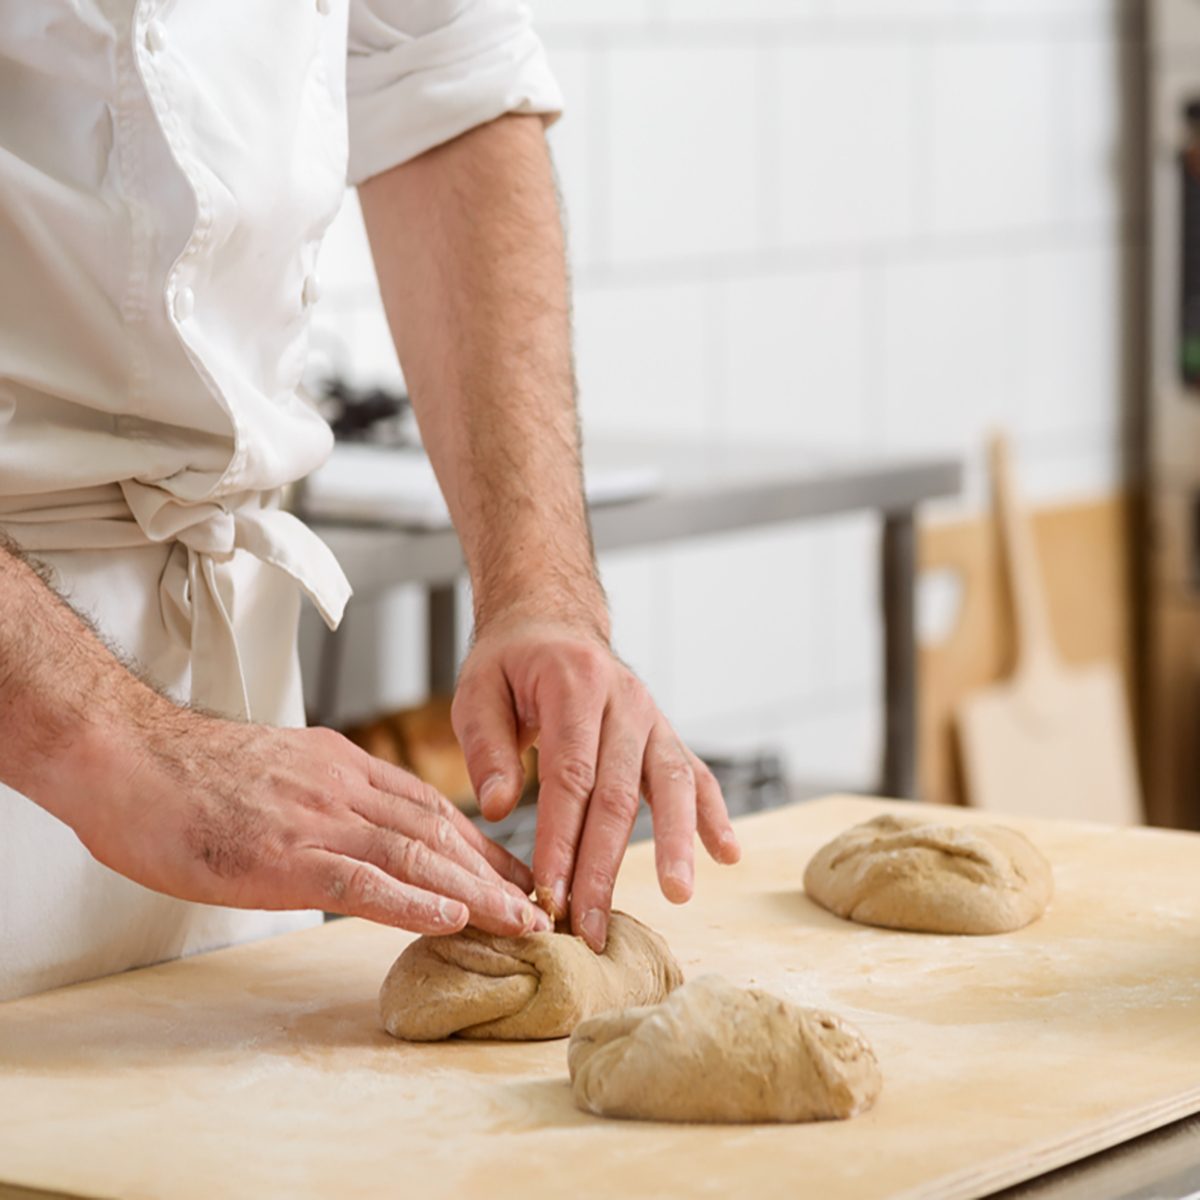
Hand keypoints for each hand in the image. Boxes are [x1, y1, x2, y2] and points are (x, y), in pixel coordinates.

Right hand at [47, 701, 548, 937]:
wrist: (128, 756)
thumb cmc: (189, 772)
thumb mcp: (279, 767)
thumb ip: (324, 792)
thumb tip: (353, 827)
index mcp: (341, 766)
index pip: (429, 805)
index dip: (478, 842)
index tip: (512, 871)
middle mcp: (342, 788)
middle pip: (438, 830)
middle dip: (495, 871)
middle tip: (539, 905)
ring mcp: (316, 821)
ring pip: (416, 855)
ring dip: (477, 892)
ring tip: (523, 923)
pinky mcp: (283, 857)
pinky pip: (361, 882)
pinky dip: (412, 902)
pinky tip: (452, 919)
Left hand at [452, 616, 740, 951]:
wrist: (552, 620)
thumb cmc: (511, 662)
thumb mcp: (478, 689)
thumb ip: (486, 746)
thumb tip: (498, 809)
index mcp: (574, 684)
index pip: (571, 775)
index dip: (561, 839)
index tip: (549, 895)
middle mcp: (624, 699)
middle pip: (619, 793)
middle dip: (604, 865)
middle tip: (590, 926)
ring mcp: (652, 716)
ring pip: (671, 784)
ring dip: (675, 843)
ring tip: (677, 896)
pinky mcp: (664, 733)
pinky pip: (694, 774)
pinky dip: (712, 813)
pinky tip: (726, 854)